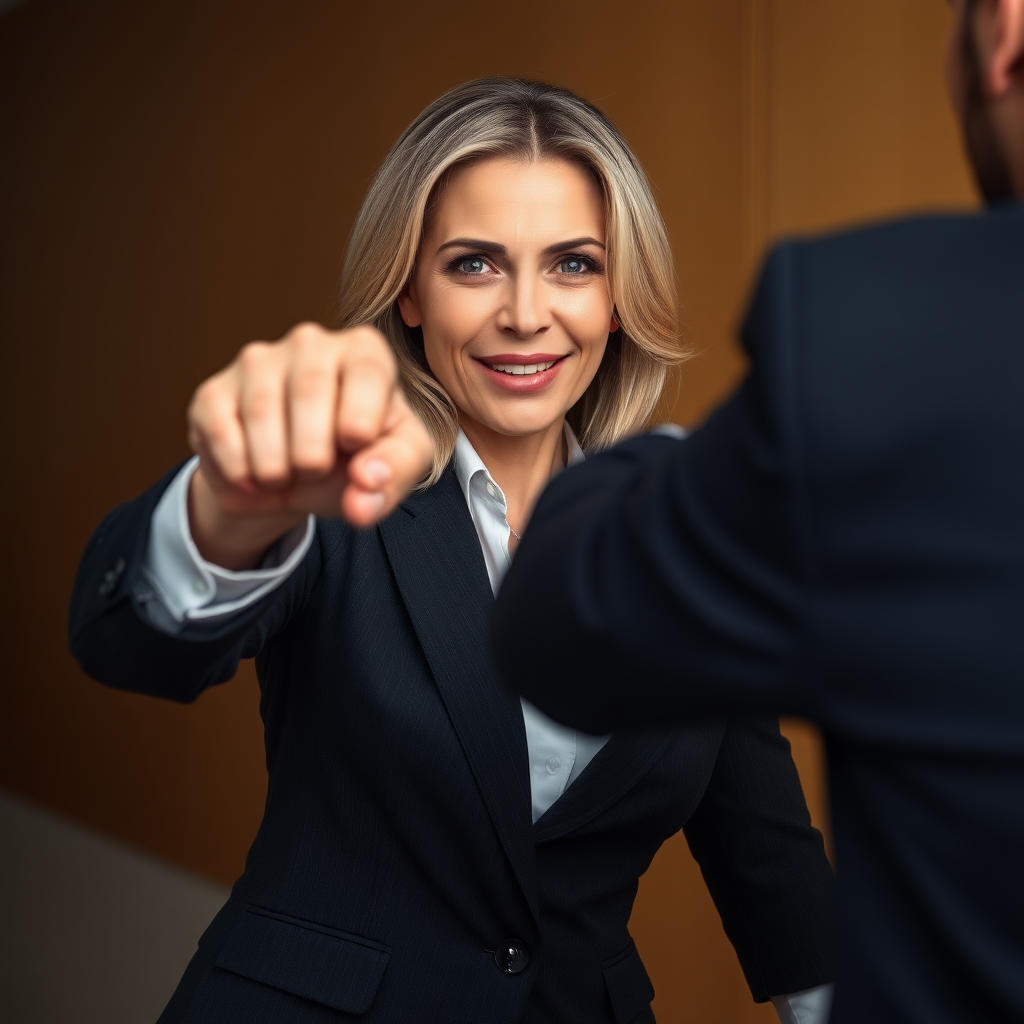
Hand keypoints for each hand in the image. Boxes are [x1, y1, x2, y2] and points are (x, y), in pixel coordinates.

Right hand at [186, 323, 433, 568]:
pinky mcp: (214, 391)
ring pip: (260, 411)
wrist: (298, 479)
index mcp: (364, 351)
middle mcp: (310, 343)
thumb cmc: (356, 456)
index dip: (360, 421)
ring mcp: (257, 362)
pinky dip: (239, 470)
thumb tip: (367, 481)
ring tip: (287, 477)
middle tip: (315, 471)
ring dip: (275, 466)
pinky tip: (254, 479)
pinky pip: (220, 430)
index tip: (354, 447)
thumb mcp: (396, 463)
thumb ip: (397, 470)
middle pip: (309, 390)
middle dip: (314, 452)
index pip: (368, 372)